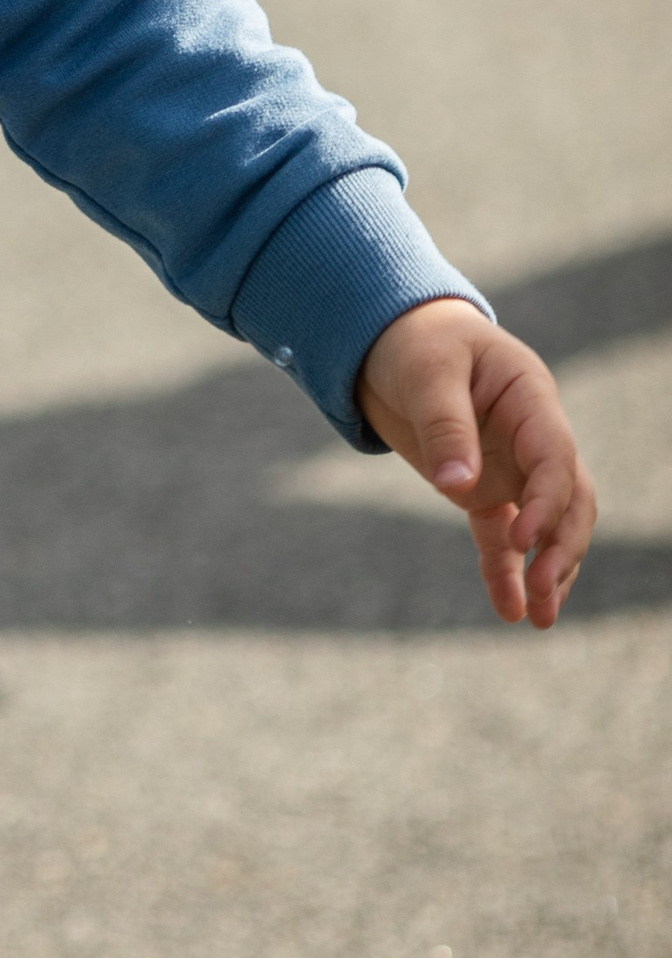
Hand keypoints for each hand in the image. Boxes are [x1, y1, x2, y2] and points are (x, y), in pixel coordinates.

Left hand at [355, 298, 595, 628]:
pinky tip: (510, 613)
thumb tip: (456, 486)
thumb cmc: (416, 342)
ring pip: (546, 527)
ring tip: (539, 618)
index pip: (556, 458)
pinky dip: (505, 574)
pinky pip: (499, 538)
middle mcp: (530, 438)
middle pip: (569, 500)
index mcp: (529, 398)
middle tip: (542, 591)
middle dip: (561, 548)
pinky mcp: (482, 490)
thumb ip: (444, 425)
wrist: (389, 338)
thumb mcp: (426, 372)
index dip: (548, 502)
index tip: (523, 539)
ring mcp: (510, 467)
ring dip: (546, 570)